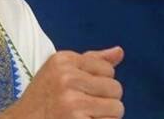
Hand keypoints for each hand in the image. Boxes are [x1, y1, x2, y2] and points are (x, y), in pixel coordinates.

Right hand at [0, 46, 124, 118]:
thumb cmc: (43, 97)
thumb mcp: (60, 71)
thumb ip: (90, 61)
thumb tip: (119, 51)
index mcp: (63, 60)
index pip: (107, 68)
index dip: (99, 81)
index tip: (81, 89)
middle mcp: (67, 77)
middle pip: (115, 88)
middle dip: (105, 99)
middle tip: (83, 105)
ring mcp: (73, 101)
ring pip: (117, 108)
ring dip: (105, 115)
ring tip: (84, 115)